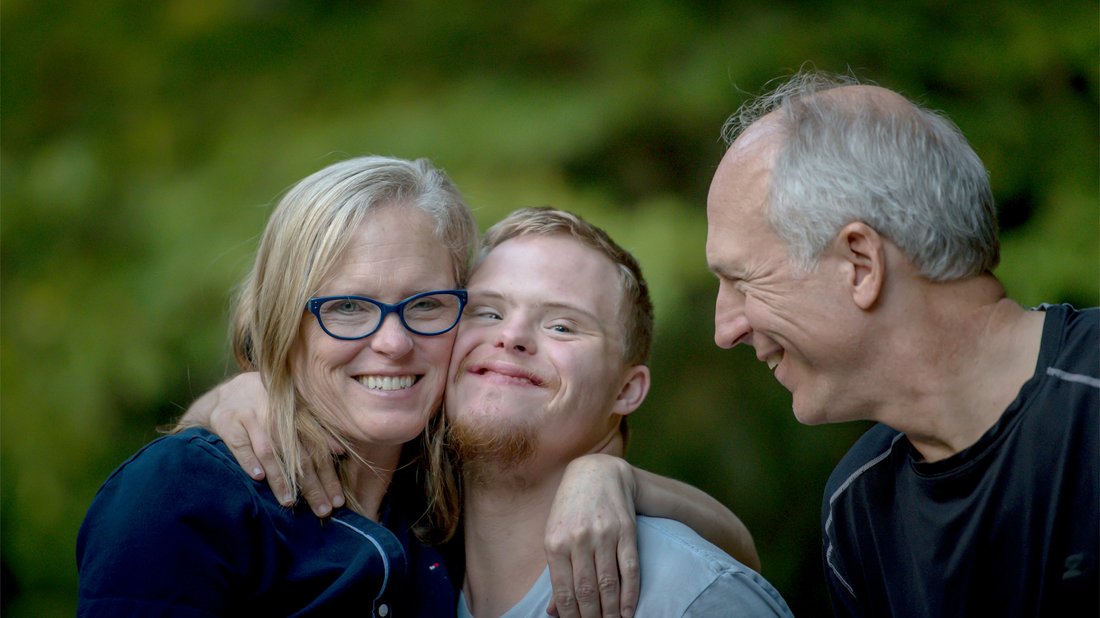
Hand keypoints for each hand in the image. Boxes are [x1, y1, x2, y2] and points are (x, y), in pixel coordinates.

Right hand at [180, 373, 344, 516]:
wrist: (228, 394)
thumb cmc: (268, 408)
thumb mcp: (294, 413)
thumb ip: (317, 431)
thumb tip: (340, 452)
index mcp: (298, 414)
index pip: (318, 450)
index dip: (329, 476)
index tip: (337, 501)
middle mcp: (277, 415)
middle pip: (298, 455)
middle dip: (311, 485)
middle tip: (322, 510)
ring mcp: (252, 417)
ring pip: (269, 451)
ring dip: (280, 478)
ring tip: (289, 501)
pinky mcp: (229, 422)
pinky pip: (240, 445)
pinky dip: (249, 461)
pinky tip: (258, 478)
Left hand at [544, 454, 638, 617]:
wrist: (597, 472)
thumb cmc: (570, 508)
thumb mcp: (554, 535)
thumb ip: (555, 572)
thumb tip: (553, 611)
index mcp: (555, 542)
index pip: (564, 591)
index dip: (570, 617)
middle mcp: (579, 539)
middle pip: (586, 591)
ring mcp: (604, 534)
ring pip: (608, 584)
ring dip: (611, 612)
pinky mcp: (626, 531)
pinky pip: (630, 569)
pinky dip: (630, 595)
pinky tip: (629, 612)